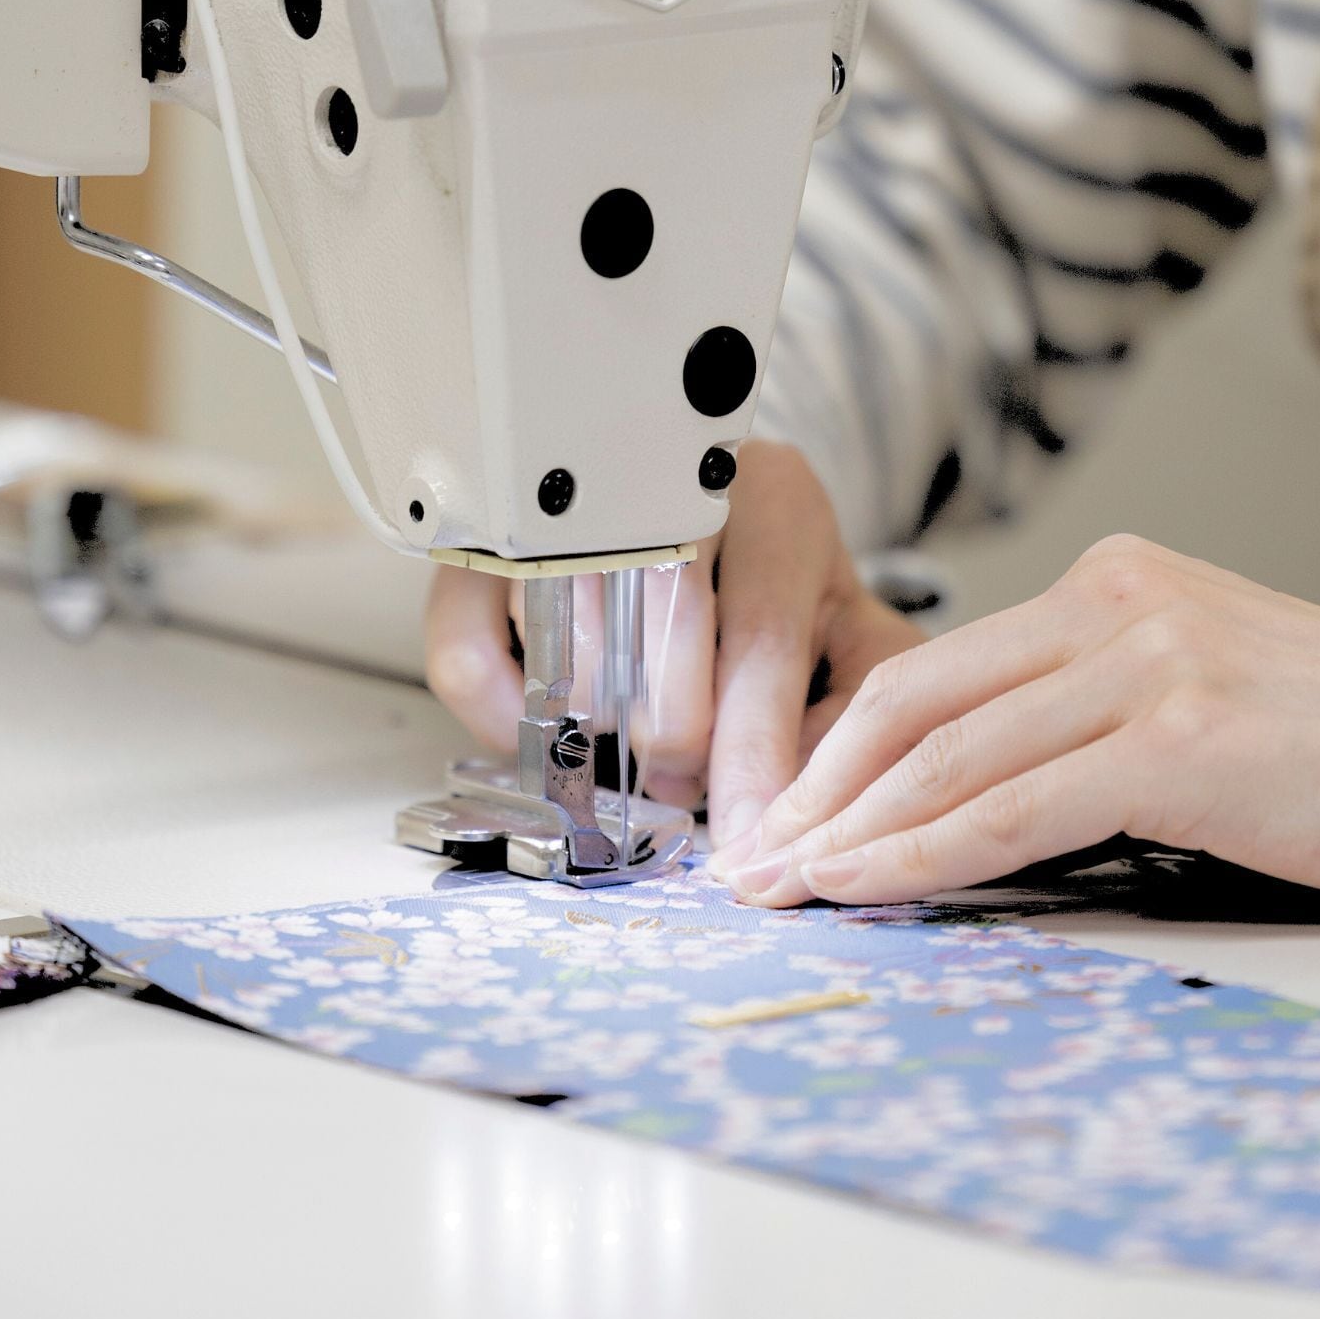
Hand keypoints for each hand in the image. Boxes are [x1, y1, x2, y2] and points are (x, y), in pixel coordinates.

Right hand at [424, 442, 923, 851]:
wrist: (712, 522)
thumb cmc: (782, 593)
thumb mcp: (847, 632)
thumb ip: (853, 705)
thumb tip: (818, 799)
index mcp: (777, 504)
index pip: (761, 640)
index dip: (754, 753)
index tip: (751, 835)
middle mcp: (669, 482)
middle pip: (662, 628)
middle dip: (679, 737)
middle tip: (685, 786)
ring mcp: (570, 507)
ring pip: (570, 637)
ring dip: (603, 719)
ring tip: (636, 738)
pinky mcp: (486, 544)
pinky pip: (466, 647)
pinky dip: (501, 712)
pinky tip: (547, 730)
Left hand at [713, 534, 1319, 908]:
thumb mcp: (1201, 689)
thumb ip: (1091, 709)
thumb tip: (979, 787)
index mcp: (1113, 583)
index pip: (937, 668)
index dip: (840, 749)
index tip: (788, 817)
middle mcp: (1115, 602)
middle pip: (913, 702)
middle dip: (815, 791)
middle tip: (753, 866)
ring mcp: (1145, 662)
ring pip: (947, 755)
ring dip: (849, 832)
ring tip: (785, 891)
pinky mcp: (1176, 737)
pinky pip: (1012, 806)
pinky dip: (923, 856)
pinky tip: (866, 891)